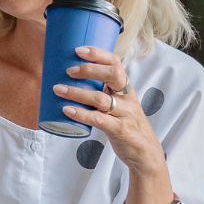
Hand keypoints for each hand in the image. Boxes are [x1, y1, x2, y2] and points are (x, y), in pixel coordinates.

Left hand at [52, 45, 166, 181]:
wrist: (144, 152)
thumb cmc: (126, 124)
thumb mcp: (120, 104)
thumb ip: (103, 93)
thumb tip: (72, 81)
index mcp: (126, 88)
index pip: (116, 63)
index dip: (98, 54)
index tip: (79, 50)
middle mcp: (127, 98)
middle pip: (112, 75)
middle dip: (89, 70)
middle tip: (69, 71)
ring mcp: (124, 114)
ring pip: (101, 99)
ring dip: (77, 93)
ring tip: (58, 89)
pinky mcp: (119, 130)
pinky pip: (98, 119)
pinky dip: (81, 114)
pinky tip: (67, 110)